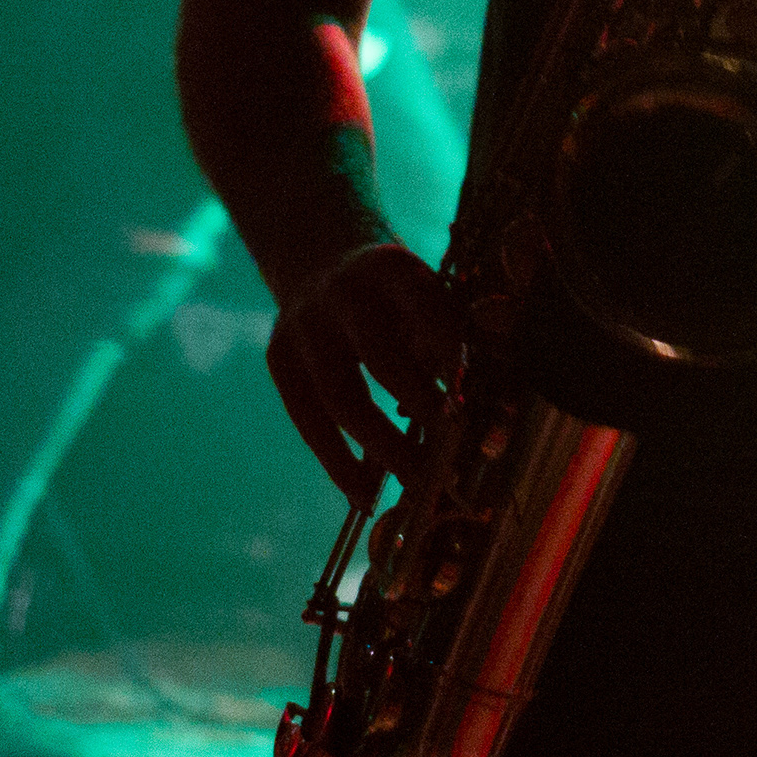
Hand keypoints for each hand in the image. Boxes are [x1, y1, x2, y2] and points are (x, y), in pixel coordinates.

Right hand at [264, 243, 463, 506]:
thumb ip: (451, 334)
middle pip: (379, 353)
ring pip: (340, 396)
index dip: (448, 352)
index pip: (425, 308)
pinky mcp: (279, 358)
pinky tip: (365, 494)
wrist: (320, 263)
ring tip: (417, 484)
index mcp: (391, 266)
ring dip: (381, 446)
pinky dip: (337, 461)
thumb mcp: (426, 290)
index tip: (472, 395)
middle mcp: (342, 291)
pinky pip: (308, 420)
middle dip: (417, 404)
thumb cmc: (397, 294)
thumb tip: (477, 398)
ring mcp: (304, 325)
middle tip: (452, 449)